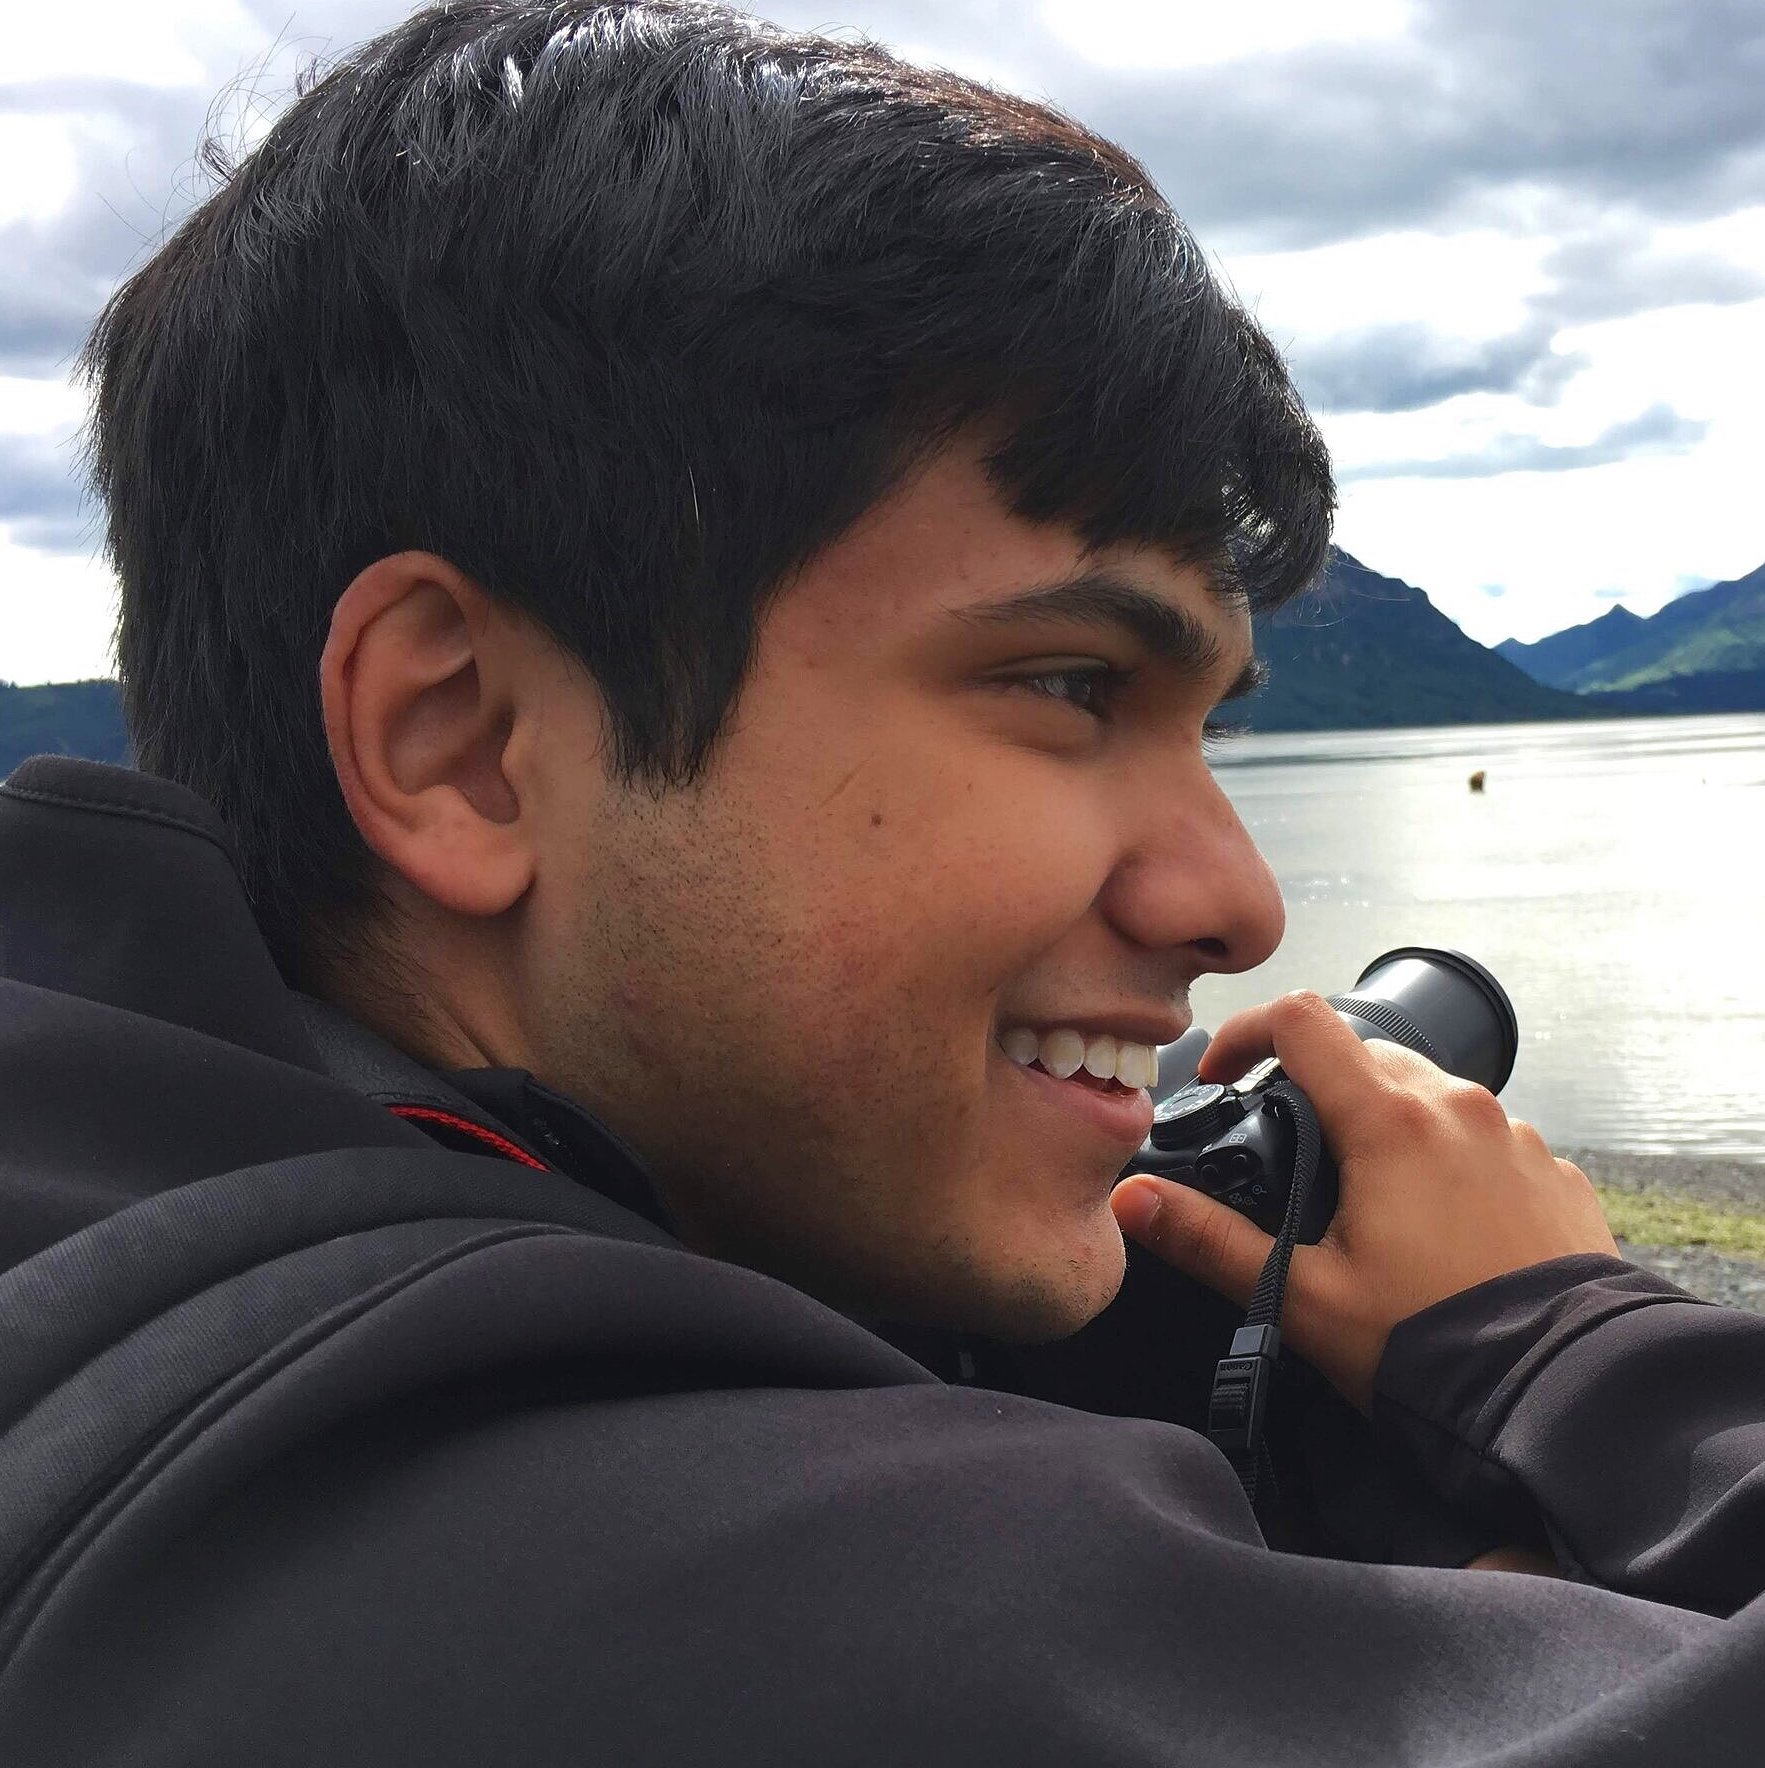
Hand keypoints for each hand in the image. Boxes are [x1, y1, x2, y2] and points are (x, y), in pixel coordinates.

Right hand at [1110, 990, 1617, 1411]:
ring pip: (1432, 1093)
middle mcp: (1460, 1108)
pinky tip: (1439, 1228)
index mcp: (1390, 1121)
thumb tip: (1131, 1199)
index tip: (1224, 1075)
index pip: (1302, 1022)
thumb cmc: (1433, 1350)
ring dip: (1388, 1120)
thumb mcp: (1305, 1299)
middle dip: (1317, 1084)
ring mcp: (1518, 1138)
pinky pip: (1488, 1139)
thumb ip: (1211, 1240)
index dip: (1248, 1033)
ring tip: (1369, 1200)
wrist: (1567, 1401)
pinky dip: (1450, 1159)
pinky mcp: (1558, 1175)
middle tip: (1289, 1147)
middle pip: (1366, 1052)